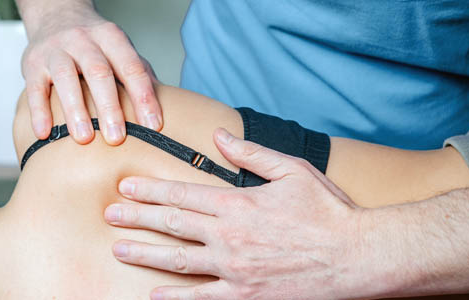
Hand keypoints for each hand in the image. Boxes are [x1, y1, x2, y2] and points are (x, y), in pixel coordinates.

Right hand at [20, 2, 161, 144]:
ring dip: (75, 110)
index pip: (131, 66)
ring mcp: (55, 50)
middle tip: (117, 138)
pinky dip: (39, 111)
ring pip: (65, 78)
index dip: (144, 96)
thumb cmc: (93, 44)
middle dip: (109, 107)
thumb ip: (138, 74)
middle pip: (98, 72)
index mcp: (111, 37)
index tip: (153, 125)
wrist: (54, 16)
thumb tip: (163, 107)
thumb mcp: (118, 50)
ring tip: (84, 139)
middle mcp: (83, 40)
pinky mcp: (32, 63)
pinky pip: (34, 88)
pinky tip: (45, 133)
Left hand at [104, 128, 372, 298]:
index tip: (125, 187)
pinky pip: (203, 299)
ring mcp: (234, 268)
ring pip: (178, 260)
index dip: (149, 190)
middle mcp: (229, 236)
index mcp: (238, 203)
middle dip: (136, 219)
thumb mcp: (293, 170)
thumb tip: (221, 136)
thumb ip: (252, 153)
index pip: (181, 193)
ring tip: (119, 249)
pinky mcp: (246, 295)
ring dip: (145, 254)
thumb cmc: (329, 212)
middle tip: (110, 216)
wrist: (358, 257)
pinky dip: (176, 298)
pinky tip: (155, 296)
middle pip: (171, 224)